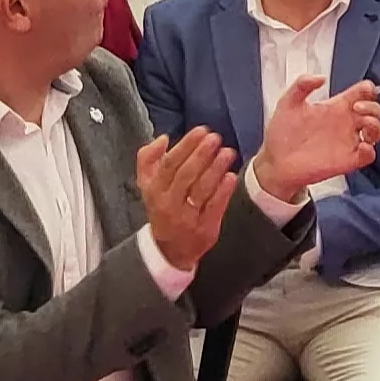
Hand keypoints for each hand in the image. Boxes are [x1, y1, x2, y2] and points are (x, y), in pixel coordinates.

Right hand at [135, 130, 237, 270]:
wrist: (169, 250)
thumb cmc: (162, 208)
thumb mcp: (148, 186)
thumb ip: (148, 160)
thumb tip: (162, 138)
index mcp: (154, 191)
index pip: (169, 164)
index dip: (186, 145)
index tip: (201, 130)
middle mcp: (168, 204)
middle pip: (185, 175)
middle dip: (201, 154)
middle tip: (216, 138)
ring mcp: (186, 218)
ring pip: (201, 190)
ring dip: (215, 168)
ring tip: (228, 152)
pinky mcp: (204, 229)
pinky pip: (214, 207)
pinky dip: (223, 191)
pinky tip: (231, 176)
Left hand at [260, 74, 379, 192]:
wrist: (275, 161)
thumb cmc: (281, 134)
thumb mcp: (287, 102)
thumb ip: (302, 84)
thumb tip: (321, 77)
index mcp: (335, 107)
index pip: (362, 93)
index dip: (368, 89)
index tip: (363, 90)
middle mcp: (345, 123)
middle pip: (373, 111)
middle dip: (372, 106)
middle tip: (356, 108)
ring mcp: (347, 142)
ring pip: (375, 132)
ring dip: (376, 126)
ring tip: (364, 125)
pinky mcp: (347, 160)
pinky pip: (368, 155)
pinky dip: (369, 151)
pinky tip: (361, 146)